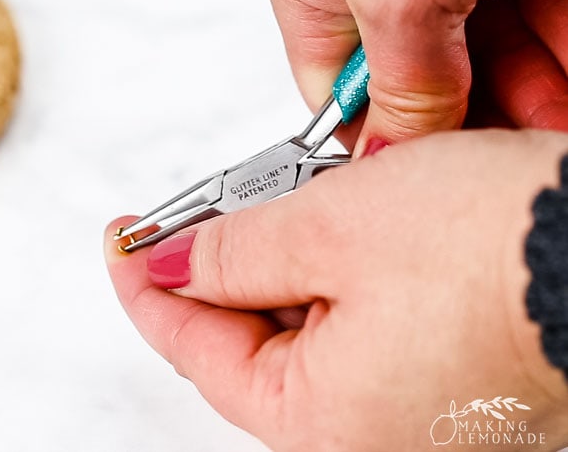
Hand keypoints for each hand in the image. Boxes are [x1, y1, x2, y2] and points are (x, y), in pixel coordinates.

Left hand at [104, 129, 567, 450]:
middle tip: (210, 208)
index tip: (123, 243)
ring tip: (305, 203)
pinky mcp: (448, 385)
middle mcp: (366, 436)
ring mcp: (411, 415)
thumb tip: (172, 267)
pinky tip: (355, 231)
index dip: (148, 286)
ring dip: (291, 264)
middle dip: (225, 267)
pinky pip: (363, 329)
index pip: (194, 350)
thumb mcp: (334, 228)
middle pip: (251, 343)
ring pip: (309, 331)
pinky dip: (342, 278)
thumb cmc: (507, 248)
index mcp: (321, 421)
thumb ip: (235, 253)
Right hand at [260, 0, 567, 153]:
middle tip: (503, 161)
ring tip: (550, 130)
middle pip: (422, 75)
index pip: (335, 92)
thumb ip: (398, 85)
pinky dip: (557, 47)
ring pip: (490, 44)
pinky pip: (538, 5)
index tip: (427, 182)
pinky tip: (567, 86)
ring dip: (526, 96)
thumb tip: (387, 158)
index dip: (382, 141)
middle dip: (470, 124)